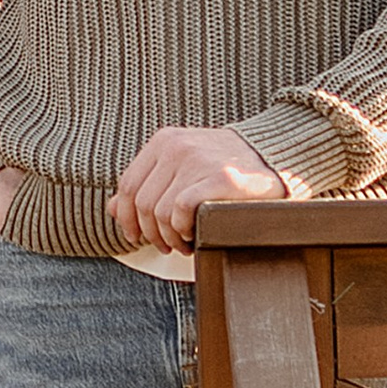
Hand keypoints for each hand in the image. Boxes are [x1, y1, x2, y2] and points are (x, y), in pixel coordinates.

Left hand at [110, 125, 298, 255]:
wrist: (274, 156)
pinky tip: (197, 233)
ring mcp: (197, 160)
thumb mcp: (182, 167)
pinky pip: (182, 212)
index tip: (136, 237)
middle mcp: (176, 147)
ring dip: (170, 237)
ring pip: (160, 213)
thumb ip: (148, 184)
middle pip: (142, 204)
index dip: (127, 219)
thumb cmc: (226, 166)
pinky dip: (185, 230)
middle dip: (151, 234)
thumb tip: (112, 208)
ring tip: (185, 243)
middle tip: (167, 246)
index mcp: (163, 141)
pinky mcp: (219, 178)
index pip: (127, 186)